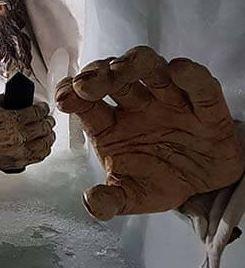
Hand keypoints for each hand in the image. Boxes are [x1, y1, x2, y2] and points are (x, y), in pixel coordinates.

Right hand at [0, 96, 54, 171]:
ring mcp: (20, 151)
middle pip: (44, 127)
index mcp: (13, 119)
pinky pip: (39, 156)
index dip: (43, 108)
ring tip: (47, 132)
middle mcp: (19, 136)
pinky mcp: (18, 162)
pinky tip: (43, 145)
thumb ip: (4, 99)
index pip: (38, 112)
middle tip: (47, 118)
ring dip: (48, 135)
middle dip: (47, 121)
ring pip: (45, 143)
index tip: (42, 108)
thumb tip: (14, 98)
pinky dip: (44, 149)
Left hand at [56, 46, 244, 219]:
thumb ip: (111, 200)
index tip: (63, 98)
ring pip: (152, 69)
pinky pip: (200, 87)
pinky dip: (191, 76)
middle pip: (114, 77)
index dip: (72, 93)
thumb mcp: (132, 197)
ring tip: (120, 70)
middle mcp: (137, 105)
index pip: (85, 101)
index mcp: (111, 125)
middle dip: (97, 76)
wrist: (205, 187)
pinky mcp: (206, 107)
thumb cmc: (160, 181)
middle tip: (85, 85)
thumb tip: (92, 203)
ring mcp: (171, 101)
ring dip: (135, 64)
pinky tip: (178, 69)